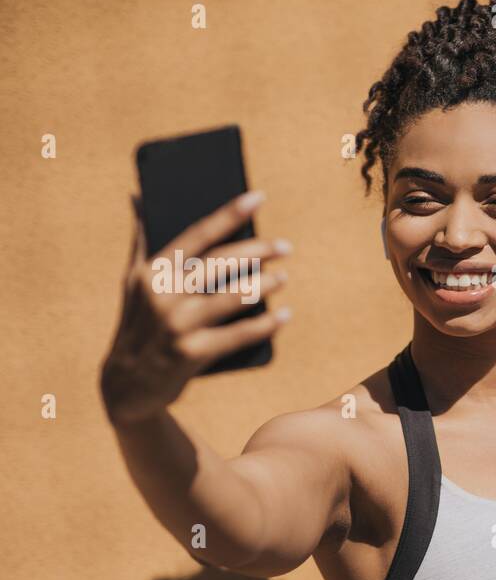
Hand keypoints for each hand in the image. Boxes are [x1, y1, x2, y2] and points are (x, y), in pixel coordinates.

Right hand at [99, 191, 292, 426]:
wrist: (127, 384)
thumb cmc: (138, 323)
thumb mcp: (133, 282)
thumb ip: (142, 240)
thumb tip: (139, 196)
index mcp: (152, 271)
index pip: (198, 234)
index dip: (230, 214)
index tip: (258, 198)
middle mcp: (163, 294)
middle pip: (220, 263)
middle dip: (257, 250)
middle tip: (285, 247)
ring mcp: (177, 324)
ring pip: (232, 297)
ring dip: (264, 285)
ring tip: (284, 277)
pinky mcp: (191, 353)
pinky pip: (238, 335)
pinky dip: (265, 324)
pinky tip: (284, 315)